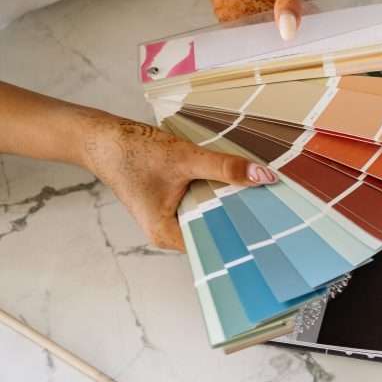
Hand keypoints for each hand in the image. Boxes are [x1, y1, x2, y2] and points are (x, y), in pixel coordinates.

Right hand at [81, 116, 277, 250]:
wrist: (101, 137)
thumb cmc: (134, 152)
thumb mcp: (185, 158)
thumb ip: (225, 168)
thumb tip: (264, 177)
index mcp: (168, 235)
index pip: (217, 244)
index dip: (245, 235)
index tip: (275, 229)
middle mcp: (170, 233)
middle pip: (217, 231)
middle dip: (243, 220)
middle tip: (279, 212)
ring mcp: (171, 219)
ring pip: (212, 216)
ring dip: (232, 205)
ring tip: (268, 200)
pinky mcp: (173, 204)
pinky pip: (204, 204)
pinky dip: (219, 195)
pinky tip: (241, 187)